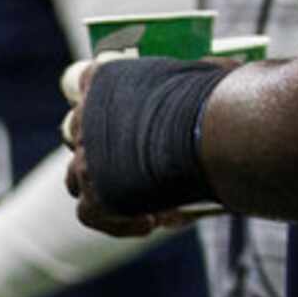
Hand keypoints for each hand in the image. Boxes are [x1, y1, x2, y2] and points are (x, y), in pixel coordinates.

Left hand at [60, 54, 212, 238]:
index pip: (86, 80)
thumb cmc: (219, 98)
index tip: (130, 114)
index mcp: (104, 78)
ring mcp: (86, 159)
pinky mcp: (96, 196)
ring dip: (105, 187)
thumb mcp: (206, 74)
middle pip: (78, 132)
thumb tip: (216, 76)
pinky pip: (91, 214)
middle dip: (102, 148)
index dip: (108, 101)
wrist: (215, 134)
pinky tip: (150, 222)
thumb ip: (196, 75)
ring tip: (145, 198)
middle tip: (135, 163)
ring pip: (77, 177)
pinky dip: (117, 221)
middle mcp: (85, 117)